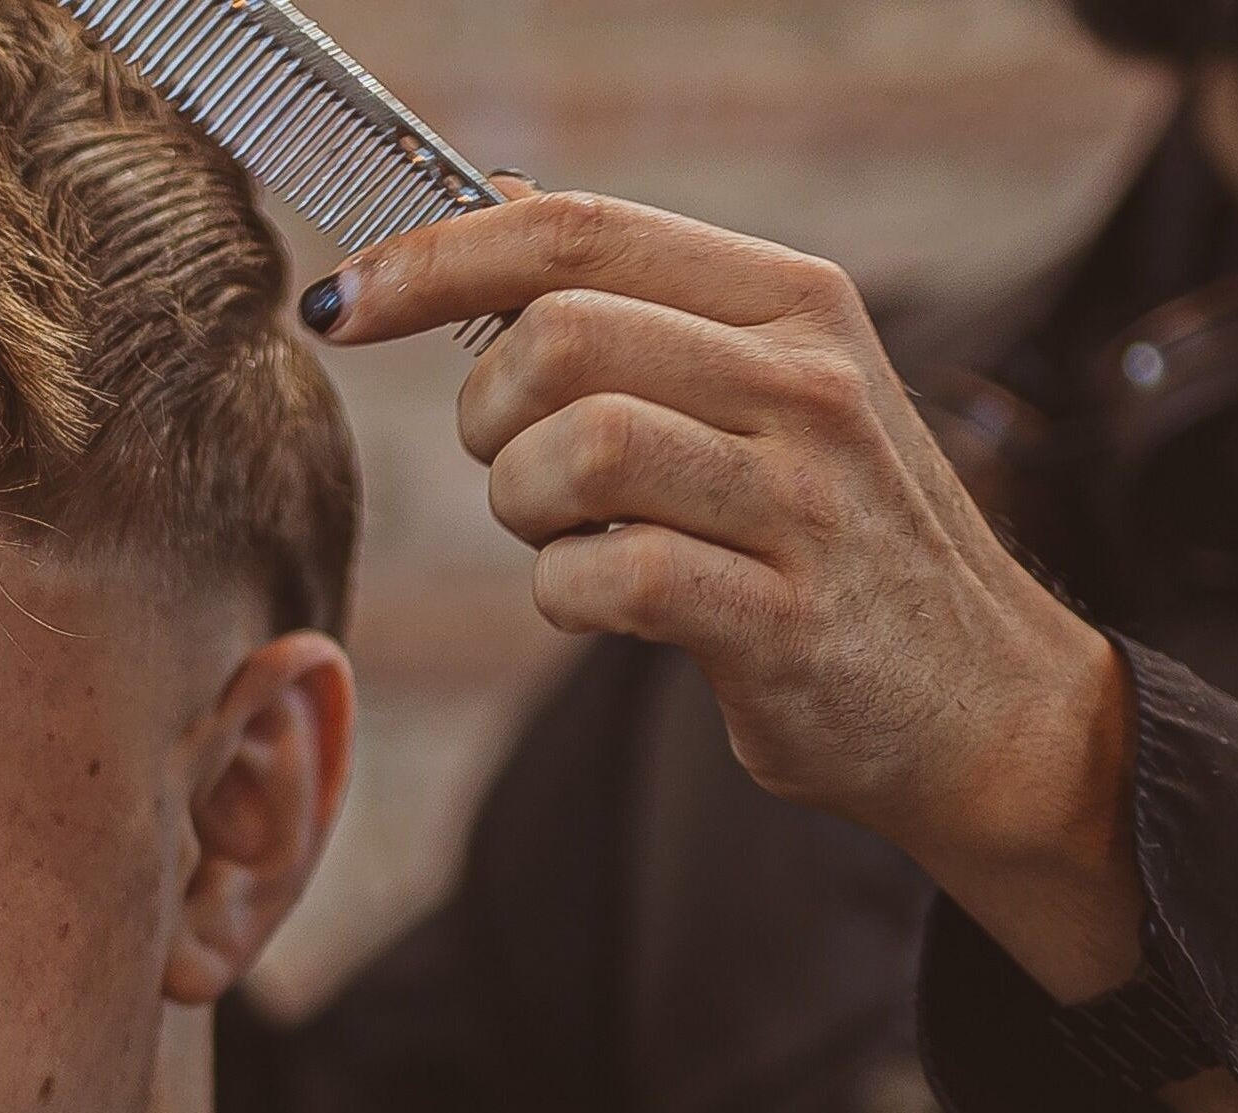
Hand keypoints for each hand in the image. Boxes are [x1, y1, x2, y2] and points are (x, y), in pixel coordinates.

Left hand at [301, 184, 1122, 903]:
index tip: (342, 300)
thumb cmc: (831, 538)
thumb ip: (640, 307)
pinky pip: (606, 579)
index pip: (576, 230)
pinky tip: (600, 606)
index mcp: (791, 300)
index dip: (433, 258)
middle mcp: (804, 381)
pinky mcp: (781, 619)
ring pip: (574, 449)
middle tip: (522, 473)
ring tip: (568, 538)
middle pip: (557, 335)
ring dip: (523, 508)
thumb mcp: (765, 389)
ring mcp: (801, 500)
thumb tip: (486, 206)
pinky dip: (563, 598)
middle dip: (486, 414)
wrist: (976, 700)